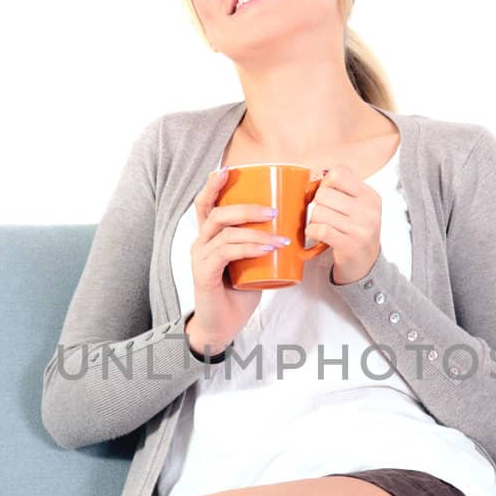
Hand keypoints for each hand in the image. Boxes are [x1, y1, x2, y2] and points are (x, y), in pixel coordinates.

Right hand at [187, 168, 284, 353]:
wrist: (222, 326)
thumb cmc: (238, 292)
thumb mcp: (253, 262)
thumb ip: (263, 244)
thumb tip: (295, 228)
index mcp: (209, 236)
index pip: (206, 203)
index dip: (214, 184)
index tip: (229, 169)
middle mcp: (201, 242)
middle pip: (216, 212)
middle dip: (246, 207)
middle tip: (273, 210)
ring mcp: (200, 258)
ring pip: (224, 232)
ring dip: (255, 231)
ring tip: (280, 236)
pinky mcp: (204, 274)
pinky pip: (226, 253)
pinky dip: (248, 247)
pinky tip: (266, 248)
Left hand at [306, 164, 381, 284]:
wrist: (366, 264)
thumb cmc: (357, 231)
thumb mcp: (360, 207)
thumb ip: (343, 190)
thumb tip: (314, 175)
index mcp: (370, 196)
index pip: (339, 173)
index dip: (326, 182)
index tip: (328, 194)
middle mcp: (369, 210)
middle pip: (323, 194)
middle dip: (317, 204)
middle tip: (324, 215)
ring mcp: (360, 228)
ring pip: (318, 212)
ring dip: (313, 220)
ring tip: (323, 227)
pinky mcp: (349, 245)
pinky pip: (319, 230)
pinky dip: (312, 232)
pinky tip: (317, 235)